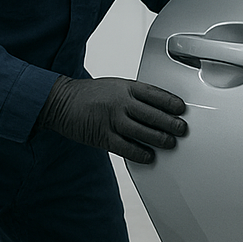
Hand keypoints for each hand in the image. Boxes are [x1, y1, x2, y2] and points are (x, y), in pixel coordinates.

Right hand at [34, 77, 187, 163]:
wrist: (61, 101)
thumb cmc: (90, 94)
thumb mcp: (115, 86)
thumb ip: (134, 95)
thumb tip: (158, 108)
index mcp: (125, 87)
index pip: (155, 94)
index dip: (171, 103)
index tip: (181, 109)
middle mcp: (120, 102)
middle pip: (153, 114)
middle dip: (171, 123)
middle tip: (181, 129)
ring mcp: (112, 119)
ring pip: (142, 132)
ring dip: (159, 139)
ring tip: (170, 143)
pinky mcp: (102, 136)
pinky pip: (126, 147)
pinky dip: (140, 153)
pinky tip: (149, 156)